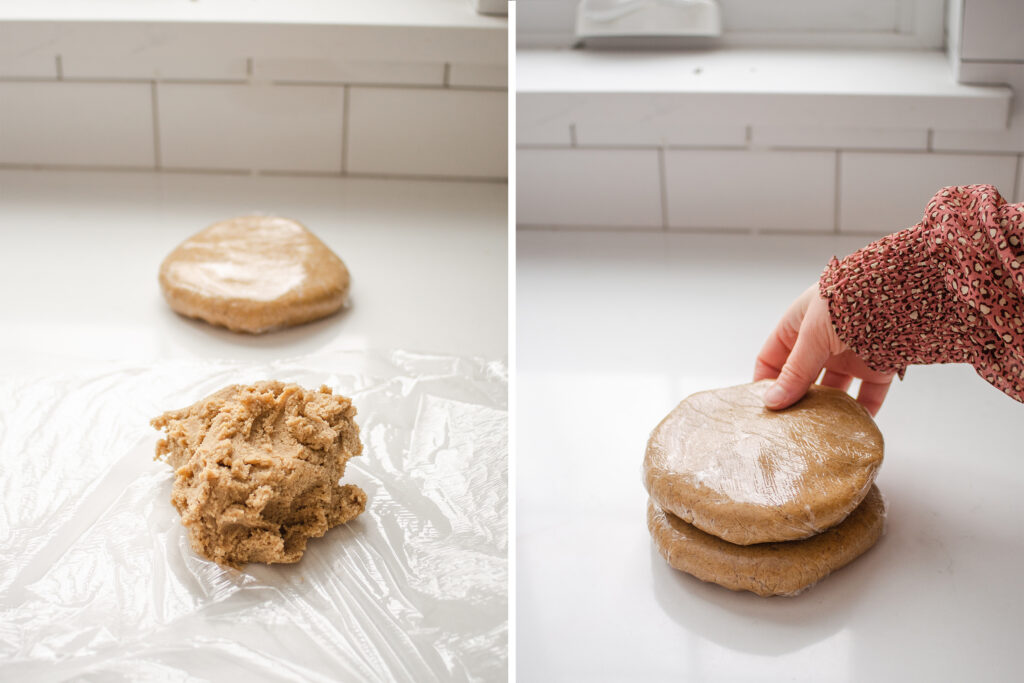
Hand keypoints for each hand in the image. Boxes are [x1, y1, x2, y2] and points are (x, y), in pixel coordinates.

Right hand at [754, 284, 893, 415]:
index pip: (772, 358)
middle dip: (795, 400)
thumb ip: (794, 371)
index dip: (765, 381)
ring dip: (827, 410)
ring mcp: (850, 355)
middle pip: (802, 378)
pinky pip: (869, 396)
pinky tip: (852, 426)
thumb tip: (772, 401)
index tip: (762, 406)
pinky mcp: (878, 367)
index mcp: (799, 326)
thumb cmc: (848, 299)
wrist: (900, 291)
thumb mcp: (811, 336)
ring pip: (834, 391)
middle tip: (787, 425)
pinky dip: (862, 412)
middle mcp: (823, 343)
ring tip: (819, 430)